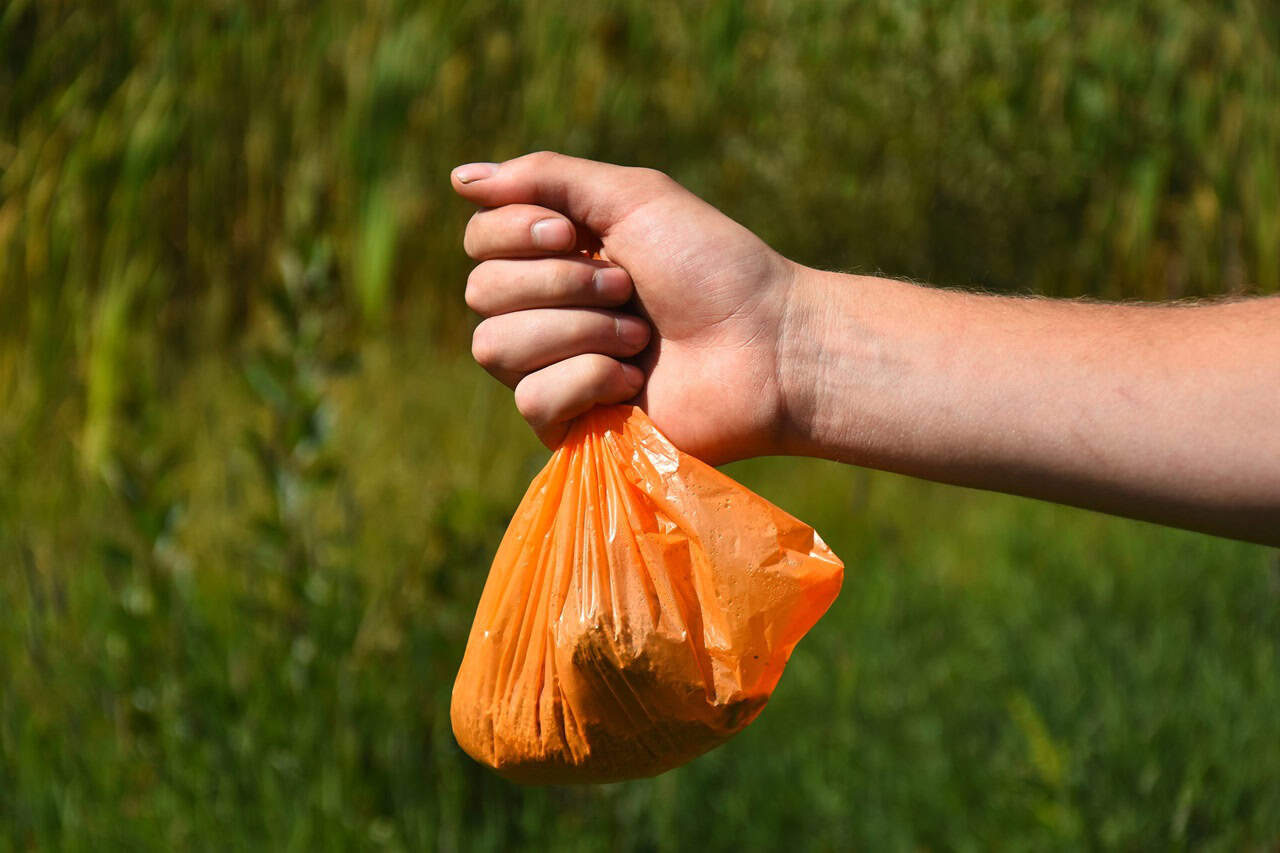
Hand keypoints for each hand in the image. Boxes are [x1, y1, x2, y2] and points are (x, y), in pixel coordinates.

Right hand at [452, 151, 802, 463]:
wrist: (765, 344)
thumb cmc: (711, 266)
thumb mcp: (633, 197)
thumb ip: (547, 178)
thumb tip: (459, 178)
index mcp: (556, 255)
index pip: (480, 240)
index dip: (515, 234)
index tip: (575, 235)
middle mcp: (546, 311)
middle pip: (480, 292)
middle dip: (560, 285)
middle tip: (627, 289)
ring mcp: (554, 371)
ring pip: (496, 348)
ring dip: (578, 333)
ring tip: (638, 338)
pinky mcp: (571, 426)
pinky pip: (532, 401)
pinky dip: (587, 381)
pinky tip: (633, 383)